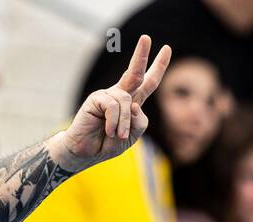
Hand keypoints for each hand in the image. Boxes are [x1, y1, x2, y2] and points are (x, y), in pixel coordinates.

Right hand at [59, 35, 170, 168]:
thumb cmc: (108, 144)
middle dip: (141, 55)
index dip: (158, 66)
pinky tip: (109, 131)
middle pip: (135, 73)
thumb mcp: (132, 136)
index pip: (148, 82)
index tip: (166, 48)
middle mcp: (120, 95)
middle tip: (146, 37)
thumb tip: (134, 105)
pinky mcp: (96, 99)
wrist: (86, 153)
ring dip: (124, 122)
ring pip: (126, 101)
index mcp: (132, 102)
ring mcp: (107, 96)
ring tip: (119, 136)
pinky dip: (114, 121)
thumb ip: (139, 122)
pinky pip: (113, 106)